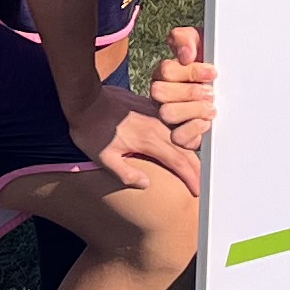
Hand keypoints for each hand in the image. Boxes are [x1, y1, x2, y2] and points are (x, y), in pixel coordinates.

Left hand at [73, 81, 201, 195]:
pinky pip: (173, 124)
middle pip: (186, 150)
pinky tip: (183, 142)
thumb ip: (126, 173)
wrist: (85, 99)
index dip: (191, 178)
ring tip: (198, 166)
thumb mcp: (104, 157)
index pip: (178, 162)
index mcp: (149, 140)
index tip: (197, 190)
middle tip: (204, 182)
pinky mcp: (151, 108)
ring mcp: (156, 115)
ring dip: (192, 152)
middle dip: (197, 168)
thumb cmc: (91, 130)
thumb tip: (146, 183)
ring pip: (182, 136)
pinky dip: (182, 136)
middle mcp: (157, 127)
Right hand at [146, 23, 216, 144]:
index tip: (214, 72)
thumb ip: (188, 38)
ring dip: (194, 109)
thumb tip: (185, 55)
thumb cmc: (215, 64)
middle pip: (159, 92)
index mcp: (166, 73)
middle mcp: (164, 95)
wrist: (235, 87)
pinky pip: (178, 137)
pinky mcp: (182, 136)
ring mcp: (171, 116)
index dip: (191, 71)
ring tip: (212, 107)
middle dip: (190, 91)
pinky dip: (195, 128)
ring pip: (167, 113)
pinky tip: (208, 121)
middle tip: (211, 92)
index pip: (166, 70)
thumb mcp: (204, 42)